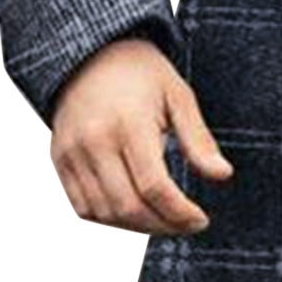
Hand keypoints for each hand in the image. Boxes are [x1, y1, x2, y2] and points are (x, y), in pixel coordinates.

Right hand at [49, 37, 235, 234]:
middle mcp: (94, 141)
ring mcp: (72, 153)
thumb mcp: (178, 96)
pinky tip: (135, 213)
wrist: (89, 53)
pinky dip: (110, 219)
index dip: (180, 213)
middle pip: (128, 207)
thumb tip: (222, 175)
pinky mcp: (59, 160)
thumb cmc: (141, 73)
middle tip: (186, 225)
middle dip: (163, 226)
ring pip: (104, 213)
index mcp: (128, 123)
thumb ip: (198, 139)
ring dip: (138, 227)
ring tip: (165, 221)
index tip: (201, 221)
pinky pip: (82, 207)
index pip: (154, 186)